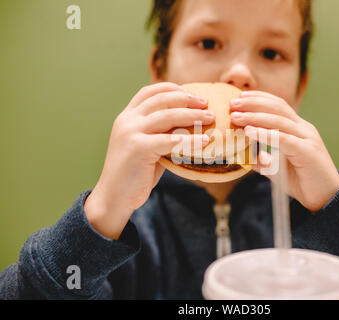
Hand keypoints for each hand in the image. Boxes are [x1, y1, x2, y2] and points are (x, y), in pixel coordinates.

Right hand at [84, 82, 212, 238]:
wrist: (114, 198)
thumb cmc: (134, 174)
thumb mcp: (146, 147)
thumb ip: (161, 134)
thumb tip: (189, 127)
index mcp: (127, 117)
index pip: (149, 92)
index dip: (171, 88)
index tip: (191, 92)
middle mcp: (127, 120)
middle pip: (162, 100)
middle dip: (187, 99)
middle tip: (207, 104)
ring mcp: (131, 133)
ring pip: (168, 116)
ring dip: (192, 116)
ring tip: (210, 118)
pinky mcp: (138, 148)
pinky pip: (170, 140)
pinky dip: (190, 140)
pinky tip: (204, 141)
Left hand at [230, 90, 338, 212]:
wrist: (326, 198)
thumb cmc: (302, 181)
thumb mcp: (278, 169)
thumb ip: (264, 161)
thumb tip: (245, 158)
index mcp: (298, 129)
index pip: (278, 106)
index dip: (259, 98)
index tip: (239, 97)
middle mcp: (303, 129)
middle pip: (277, 108)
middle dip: (253, 103)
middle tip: (232, 103)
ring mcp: (307, 138)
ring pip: (279, 121)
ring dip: (255, 117)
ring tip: (236, 117)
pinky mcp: (307, 151)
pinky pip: (284, 139)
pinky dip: (265, 134)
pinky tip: (250, 132)